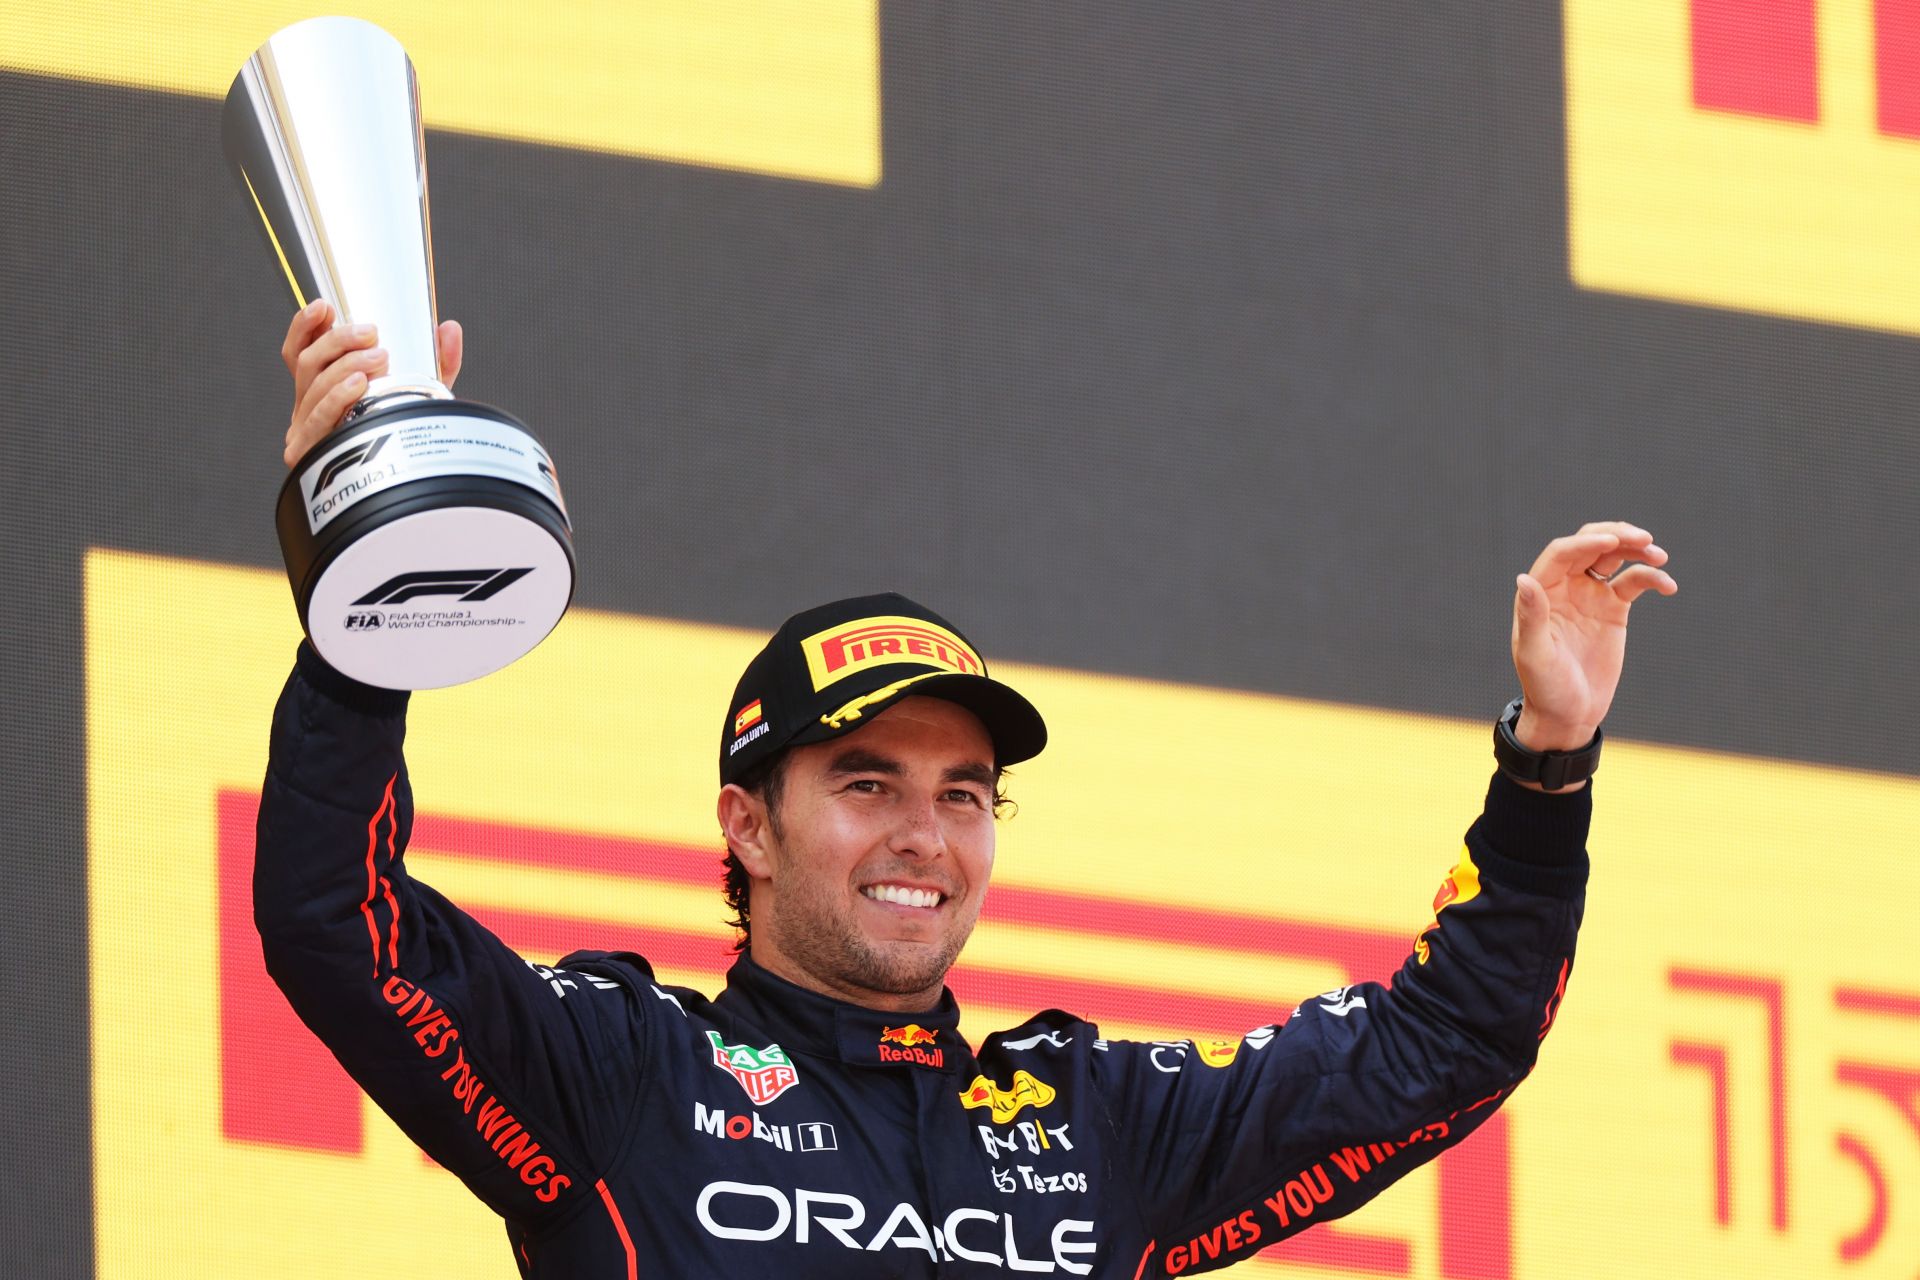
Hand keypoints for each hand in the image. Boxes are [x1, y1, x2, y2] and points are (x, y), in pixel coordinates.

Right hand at [279, 300, 463, 469]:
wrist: (406, 488)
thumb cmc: (405, 438)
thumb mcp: (421, 396)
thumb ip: (436, 363)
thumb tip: (449, 328)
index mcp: (322, 391)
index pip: (300, 352)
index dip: (305, 327)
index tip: (324, 307)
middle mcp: (307, 407)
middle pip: (308, 362)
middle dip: (338, 341)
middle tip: (372, 334)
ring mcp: (304, 430)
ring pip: (313, 385)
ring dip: (345, 365)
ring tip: (378, 357)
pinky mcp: (307, 453)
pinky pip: (318, 418)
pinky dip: (338, 398)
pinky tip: (358, 385)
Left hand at [1511, 521, 1677, 752]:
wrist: (1568, 713)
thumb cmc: (1545, 688)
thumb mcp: (1536, 655)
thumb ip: (1532, 617)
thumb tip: (1524, 578)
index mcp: (1541, 592)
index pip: (1562, 553)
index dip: (1586, 543)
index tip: (1612, 541)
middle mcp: (1564, 587)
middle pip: (1590, 545)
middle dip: (1616, 535)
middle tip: (1645, 539)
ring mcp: (1590, 595)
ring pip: (1615, 557)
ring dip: (1637, 550)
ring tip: (1660, 557)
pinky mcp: (1613, 609)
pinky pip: (1634, 583)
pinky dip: (1652, 578)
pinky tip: (1668, 586)